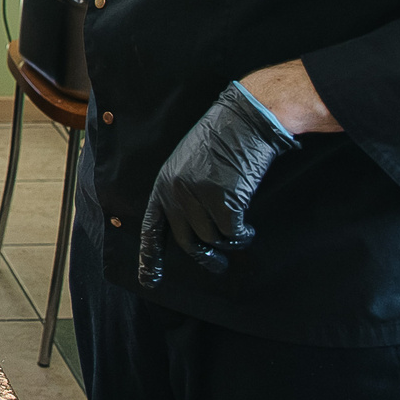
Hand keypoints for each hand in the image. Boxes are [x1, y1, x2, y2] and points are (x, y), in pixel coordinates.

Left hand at [137, 80, 299, 284]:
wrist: (244, 119)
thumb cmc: (221, 138)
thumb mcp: (190, 163)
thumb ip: (185, 193)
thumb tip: (193, 228)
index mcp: (164, 183)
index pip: (152, 227)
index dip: (150, 256)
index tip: (149, 280)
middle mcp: (177, 192)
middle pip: (187, 242)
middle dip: (206, 260)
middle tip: (219, 268)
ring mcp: (200, 196)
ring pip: (213, 240)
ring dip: (230, 242)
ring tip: (242, 233)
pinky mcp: (225, 200)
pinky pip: (233, 233)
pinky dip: (243, 237)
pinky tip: (250, 229)